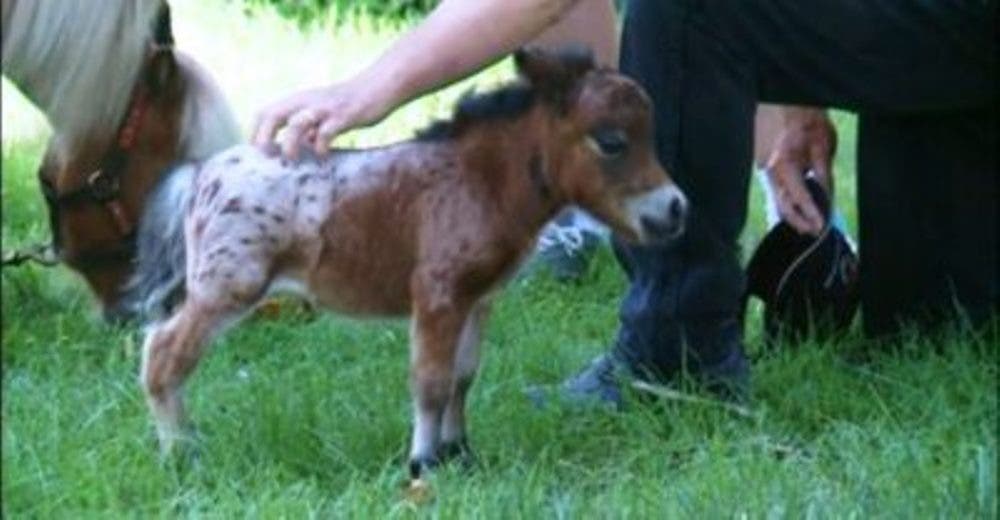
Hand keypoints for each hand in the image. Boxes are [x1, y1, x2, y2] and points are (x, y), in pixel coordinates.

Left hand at [252, 78, 391, 158]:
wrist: (379, 87)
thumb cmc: (351, 103)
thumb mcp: (326, 114)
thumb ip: (312, 129)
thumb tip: (304, 147)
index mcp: (300, 101)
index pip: (266, 111)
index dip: (255, 130)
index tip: (255, 152)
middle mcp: (308, 102)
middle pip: (273, 114)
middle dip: (263, 135)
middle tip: (264, 156)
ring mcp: (325, 108)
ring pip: (297, 122)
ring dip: (289, 142)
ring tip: (291, 158)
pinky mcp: (343, 116)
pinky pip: (326, 132)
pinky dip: (321, 146)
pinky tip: (323, 156)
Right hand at [764, 107, 836, 235]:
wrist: (787, 98)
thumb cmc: (807, 116)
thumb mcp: (823, 145)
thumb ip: (824, 174)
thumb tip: (827, 199)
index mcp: (783, 164)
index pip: (798, 197)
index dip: (811, 213)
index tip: (821, 226)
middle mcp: (769, 170)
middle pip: (783, 206)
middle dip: (799, 221)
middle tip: (815, 231)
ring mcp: (765, 168)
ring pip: (778, 199)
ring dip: (794, 212)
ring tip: (809, 222)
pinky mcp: (765, 166)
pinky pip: (777, 188)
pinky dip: (790, 199)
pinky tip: (801, 205)